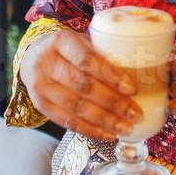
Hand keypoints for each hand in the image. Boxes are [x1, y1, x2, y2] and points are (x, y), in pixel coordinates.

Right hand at [20, 26, 142, 141]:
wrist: (31, 57)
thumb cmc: (67, 50)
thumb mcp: (81, 41)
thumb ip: (103, 53)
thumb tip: (144, 70)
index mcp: (60, 40)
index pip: (86, 59)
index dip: (110, 75)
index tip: (132, 89)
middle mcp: (46, 62)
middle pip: (82, 85)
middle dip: (112, 102)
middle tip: (135, 114)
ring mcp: (40, 85)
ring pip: (75, 107)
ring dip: (104, 120)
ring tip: (126, 128)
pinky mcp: (40, 105)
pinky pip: (67, 121)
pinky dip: (90, 130)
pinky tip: (108, 134)